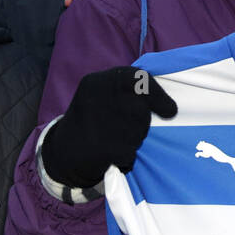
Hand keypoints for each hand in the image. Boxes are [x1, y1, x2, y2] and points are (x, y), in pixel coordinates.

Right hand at [41, 67, 176, 189]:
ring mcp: (94, 122)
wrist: (63, 152)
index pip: (137, 78)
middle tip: (129, 130)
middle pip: (140, 109)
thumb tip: (170, 106)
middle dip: (143, 123)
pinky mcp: (97, 146)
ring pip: (137, 132)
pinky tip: (114, 154)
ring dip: (135, 140)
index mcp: (97, 82)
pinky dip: (127, 156)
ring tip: (118, 140)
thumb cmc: (94, 121)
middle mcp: (93, 97)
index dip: (158, 95)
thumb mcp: (103, 97)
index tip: (171, 111)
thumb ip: (130, 92)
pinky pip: (129, 152)